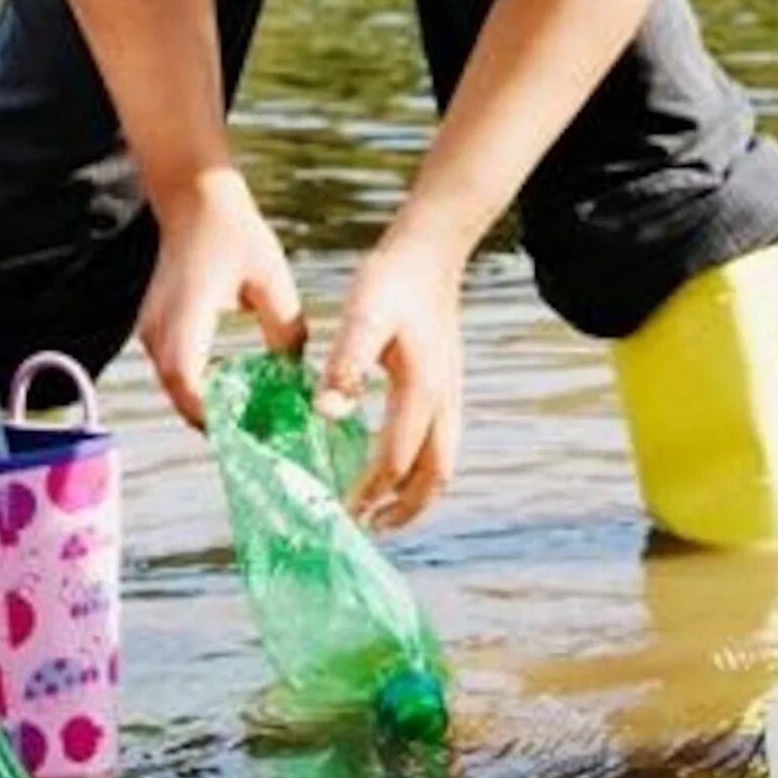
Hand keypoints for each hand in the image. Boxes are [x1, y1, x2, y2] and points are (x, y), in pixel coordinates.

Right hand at [137, 166, 304, 427]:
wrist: (194, 200)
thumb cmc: (235, 234)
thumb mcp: (272, 278)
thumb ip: (285, 328)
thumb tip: (295, 374)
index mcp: (185, 317)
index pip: (187, 381)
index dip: (212, 414)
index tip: (248, 434)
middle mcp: (158, 330)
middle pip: (180, 394)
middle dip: (216, 421)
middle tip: (258, 438)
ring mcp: (151, 331)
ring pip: (176, 386)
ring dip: (207, 405)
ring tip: (251, 419)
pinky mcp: (156, 329)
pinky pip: (175, 371)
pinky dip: (200, 387)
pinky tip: (235, 390)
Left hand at [320, 218, 468, 528]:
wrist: (432, 248)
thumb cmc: (391, 280)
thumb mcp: (361, 316)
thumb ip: (345, 365)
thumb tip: (326, 414)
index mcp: (421, 389)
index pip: (395, 460)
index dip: (367, 491)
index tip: (338, 512)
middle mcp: (444, 399)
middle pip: (435, 476)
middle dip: (403, 509)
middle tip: (367, 529)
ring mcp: (451, 392)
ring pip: (443, 462)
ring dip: (416, 495)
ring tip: (382, 512)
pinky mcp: (447, 383)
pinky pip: (441, 442)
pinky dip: (421, 468)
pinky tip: (394, 464)